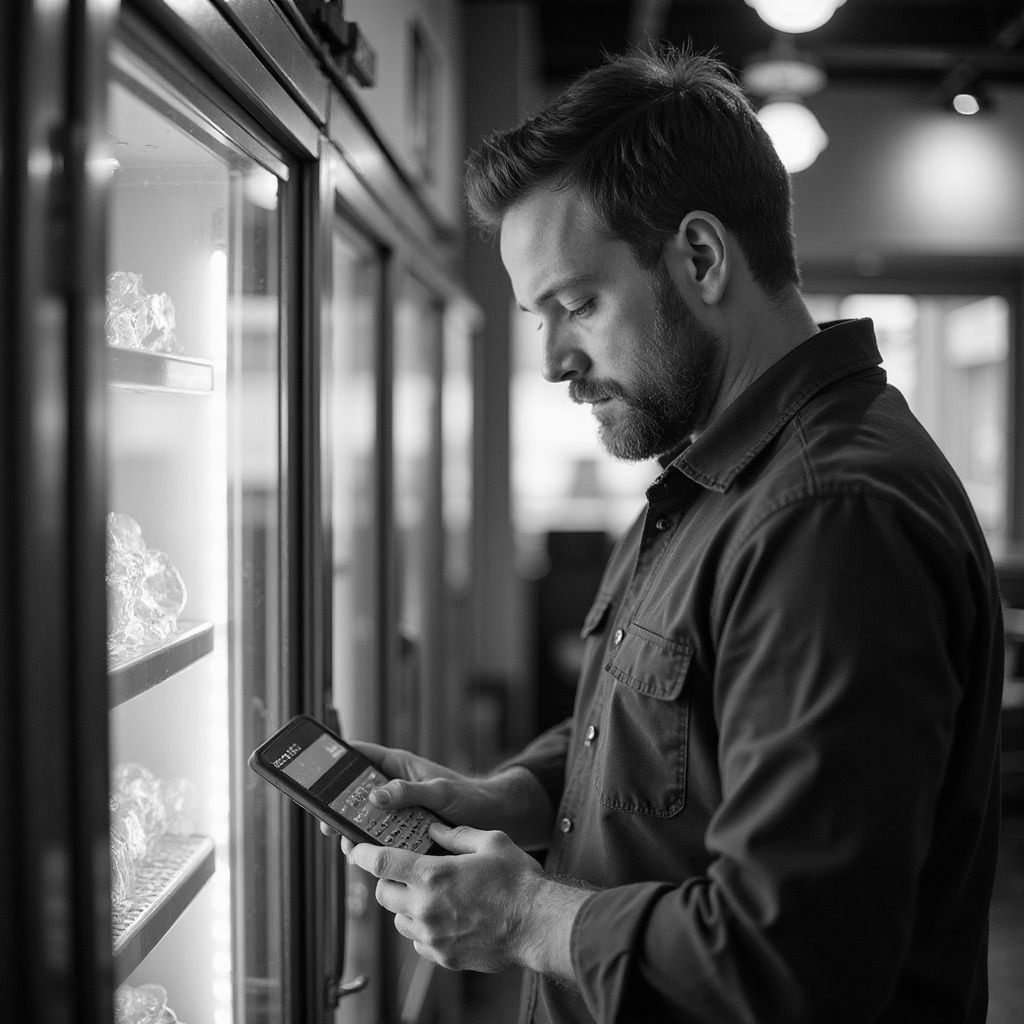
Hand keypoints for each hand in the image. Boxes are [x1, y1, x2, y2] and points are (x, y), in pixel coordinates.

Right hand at [324, 740, 552, 847]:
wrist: (491, 820)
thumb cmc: (468, 797)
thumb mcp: (440, 792)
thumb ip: (409, 791)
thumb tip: (374, 796)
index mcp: (397, 766)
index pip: (359, 755)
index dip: (335, 762)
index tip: (315, 774)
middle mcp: (393, 787)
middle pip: (353, 794)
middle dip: (339, 809)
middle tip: (329, 826)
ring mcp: (397, 810)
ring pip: (364, 819)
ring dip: (355, 833)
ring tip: (350, 848)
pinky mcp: (403, 832)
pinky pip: (380, 838)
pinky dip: (373, 848)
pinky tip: (370, 861)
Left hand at [350, 821, 584, 977]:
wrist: (538, 925)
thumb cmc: (517, 880)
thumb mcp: (490, 841)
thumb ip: (457, 834)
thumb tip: (434, 827)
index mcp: (433, 875)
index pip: (382, 863)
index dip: (363, 854)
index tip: (356, 850)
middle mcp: (425, 908)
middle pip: (383, 895)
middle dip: (387, 881)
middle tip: (402, 871)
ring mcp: (432, 936)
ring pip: (398, 920)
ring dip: (404, 905)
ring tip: (427, 894)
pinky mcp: (443, 957)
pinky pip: (418, 942)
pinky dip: (422, 928)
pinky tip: (442, 917)